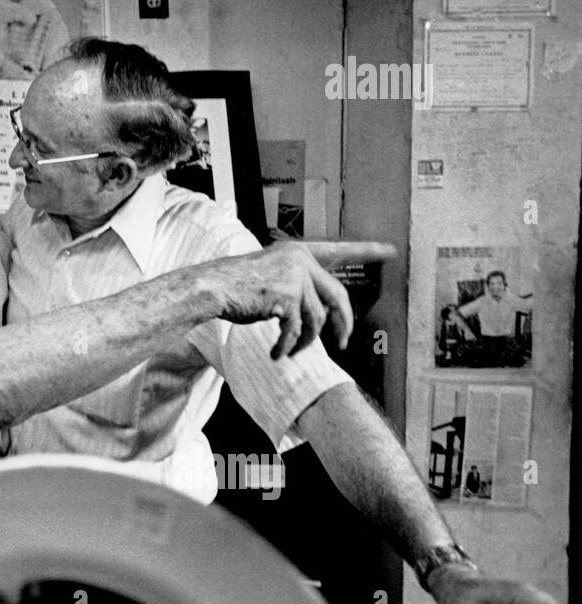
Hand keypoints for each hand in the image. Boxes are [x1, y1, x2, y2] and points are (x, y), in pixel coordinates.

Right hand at [211, 241, 393, 358]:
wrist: (213, 287)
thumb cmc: (236, 286)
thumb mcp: (271, 277)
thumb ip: (297, 286)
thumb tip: (321, 315)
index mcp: (298, 252)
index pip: (339, 250)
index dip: (366, 250)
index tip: (390, 251)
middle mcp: (300, 260)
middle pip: (337, 296)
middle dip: (343, 324)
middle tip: (343, 343)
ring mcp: (294, 276)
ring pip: (317, 319)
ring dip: (306, 342)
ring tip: (292, 351)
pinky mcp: (287, 295)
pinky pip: (297, 329)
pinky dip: (288, 346)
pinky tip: (278, 353)